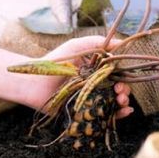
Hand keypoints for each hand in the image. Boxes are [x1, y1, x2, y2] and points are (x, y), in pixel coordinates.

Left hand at [0, 34, 132, 110]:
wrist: (34, 82)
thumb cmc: (55, 61)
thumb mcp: (77, 46)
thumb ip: (98, 42)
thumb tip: (122, 41)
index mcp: (95, 71)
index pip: (115, 74)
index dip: (123, 77)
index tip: (124, 79)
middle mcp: (94, 86)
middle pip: (116, 90)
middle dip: (124, 92)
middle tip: (121, 93)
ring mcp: (89, 100)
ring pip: (112, 103)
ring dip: (122, 103)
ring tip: (122, 102)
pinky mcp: (83, 113)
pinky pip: (102, 116)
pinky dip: (116, 115)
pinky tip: (124, 112)